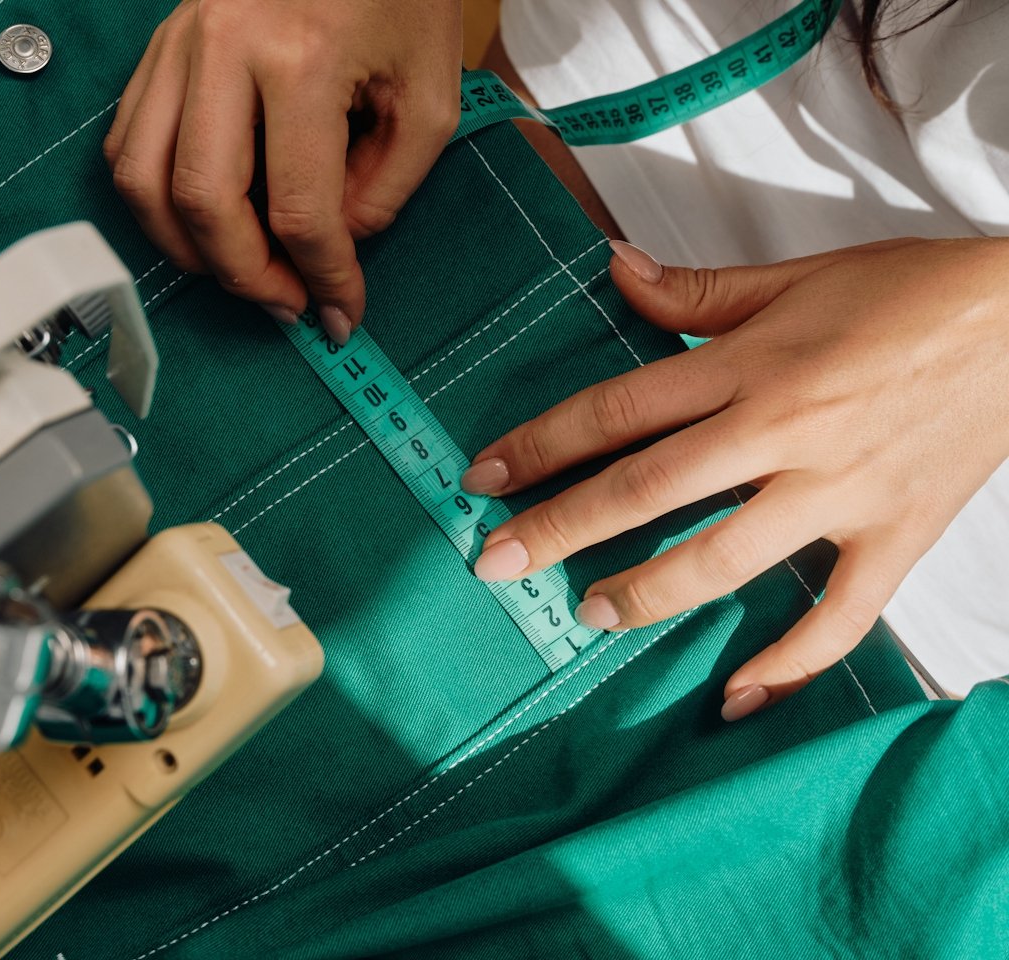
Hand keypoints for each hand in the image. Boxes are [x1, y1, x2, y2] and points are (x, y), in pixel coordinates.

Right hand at [104, 0, 462, 342]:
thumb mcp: (428, 96)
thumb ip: (386, 188)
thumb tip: (328, 250)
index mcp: (302, 57)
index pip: (299, 208)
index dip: (323, 277)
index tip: (340, 311)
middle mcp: (223, 46)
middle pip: (203, 202)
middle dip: (246, 276)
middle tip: (287, 302)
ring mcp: (179, 42)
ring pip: (143, 178)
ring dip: (187, 248)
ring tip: (241, 269)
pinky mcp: (160, 45)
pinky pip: (127, 141)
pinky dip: (155, 199)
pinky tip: (203, 218)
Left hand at [462, 237, 1008, 718]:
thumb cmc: (912, 293)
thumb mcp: (797, 276)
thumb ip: (696, 291)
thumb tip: (611, 271)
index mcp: (752, 366)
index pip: (620, 410)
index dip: (542, 443)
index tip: (484, 476)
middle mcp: (785, 434)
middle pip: (650, 489)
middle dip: (563, 529)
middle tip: (497, 565)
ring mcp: (841, 494)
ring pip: (727, 560)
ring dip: (649, 593)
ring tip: (590, 615)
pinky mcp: (894, 539)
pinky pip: (839, 620)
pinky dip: (790, 666)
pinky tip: (736, 699)